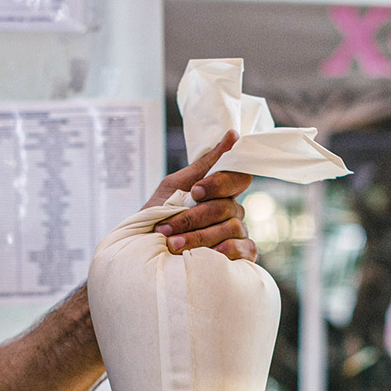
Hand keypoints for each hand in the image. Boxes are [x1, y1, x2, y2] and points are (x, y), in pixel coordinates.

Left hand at [146, 131, 256, 261]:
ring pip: (233, 229)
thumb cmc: (159, 216)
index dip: (219, 183)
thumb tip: (233, 135)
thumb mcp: (175, 186)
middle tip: (167, 227)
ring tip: (172, 244)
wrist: (143, 250)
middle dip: (194, 218)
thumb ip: (205, 164)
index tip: (195, 191)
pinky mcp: (239, 256)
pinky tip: (207, 255)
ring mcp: (237, 233)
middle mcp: (233, 210)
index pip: (238, 177)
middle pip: (228, 207)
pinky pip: (247, 249)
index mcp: (221, 191)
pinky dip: (228, 251)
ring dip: (199, 237)